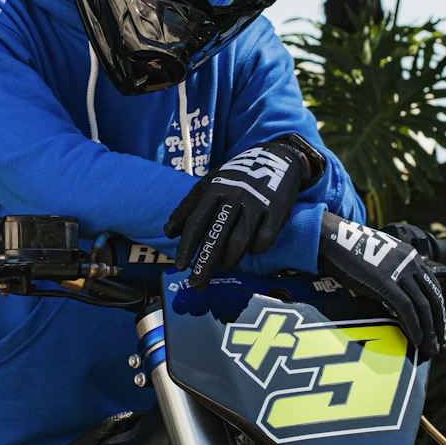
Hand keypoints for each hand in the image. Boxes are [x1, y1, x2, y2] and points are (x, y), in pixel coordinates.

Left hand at [163, 140, 309, 288]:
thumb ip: (188, 207)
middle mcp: (235, 196)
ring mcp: (257, 204)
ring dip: (229, 259)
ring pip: (240, 241)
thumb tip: (169, 233)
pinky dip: (255, 249)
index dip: (187, 246)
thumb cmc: (236, 176)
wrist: (275, 159)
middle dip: (205, 264)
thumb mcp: (209, 184)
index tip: (179, 266)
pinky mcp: (277, 211)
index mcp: (215, 189)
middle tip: (196, 285)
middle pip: (217, 236)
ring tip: (222, 266)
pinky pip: (264, 239)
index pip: (197, 222)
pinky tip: (250, 250)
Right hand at [318, 213, 445, 358]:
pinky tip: (417, 341)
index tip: (437, 327)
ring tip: (430, 349)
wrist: (331, 237)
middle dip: (438, 324)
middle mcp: (410, 261)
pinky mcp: (386, 282)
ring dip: (430, 331)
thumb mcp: (378, 259)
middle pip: (433, 298)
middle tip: (438, 344)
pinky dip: (415, 327)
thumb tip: (394, 299)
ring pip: (423, 306)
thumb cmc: (349, 251)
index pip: (433, 286)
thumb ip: (391, 274)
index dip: (438, 310)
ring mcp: (399, 271)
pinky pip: (407, 309)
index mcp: (410, 255)